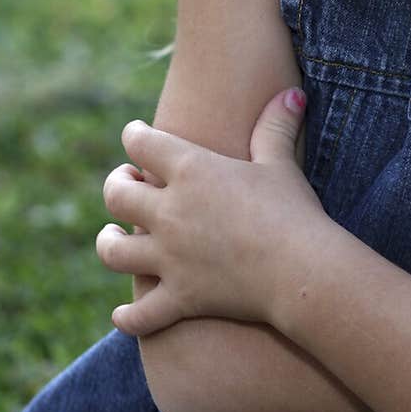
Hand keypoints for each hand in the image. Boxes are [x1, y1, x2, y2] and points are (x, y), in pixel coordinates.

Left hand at [97, 87, 324, 334]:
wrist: (302, 271)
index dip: (134, 135)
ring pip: (112, 251)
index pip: (140, 142)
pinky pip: (138, 315)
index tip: (136, 135)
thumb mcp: (282, 163)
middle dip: (116, 184)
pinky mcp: (180, 298)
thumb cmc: (293, 211)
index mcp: (191, 170)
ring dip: (108, 242)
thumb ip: (277, 127)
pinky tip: (124, 313)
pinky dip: (127, 317)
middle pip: (116, 194)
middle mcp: (170, 212)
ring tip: (114, 238)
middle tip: (127, 183)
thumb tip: (293, 94)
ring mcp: (170, 258)